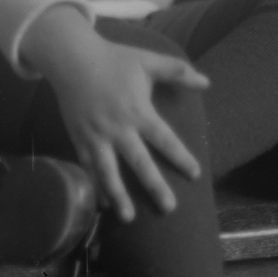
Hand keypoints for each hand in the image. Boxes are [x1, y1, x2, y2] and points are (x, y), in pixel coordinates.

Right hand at [22, 5, 208, 222]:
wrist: (71, 58)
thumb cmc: (114, 59)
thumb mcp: (148, 60)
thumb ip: (178, 71)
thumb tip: (206, 82)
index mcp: (137, 111)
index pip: (164, 139)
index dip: (180, 157)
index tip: (195, 174)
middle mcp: (117, 128)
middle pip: (138, 162)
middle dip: (154, 186)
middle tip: (169, 208)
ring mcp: (95, 136)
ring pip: (108, 172)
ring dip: (118, 196)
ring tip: (128, 218)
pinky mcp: (78, 139)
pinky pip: (88, 167)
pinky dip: (95, 186)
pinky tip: (102, 204)